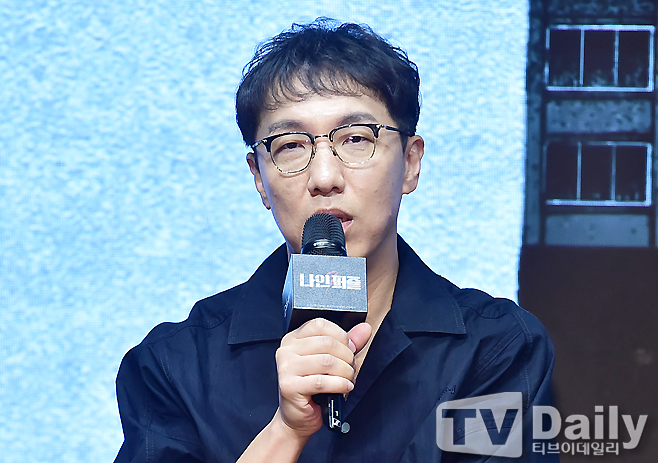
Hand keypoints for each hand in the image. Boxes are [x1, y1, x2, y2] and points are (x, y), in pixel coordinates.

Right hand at [274, 319, 371, 436]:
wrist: (297, 417)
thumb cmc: (312, 388)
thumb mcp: (331, 361)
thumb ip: (347, 344)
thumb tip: (364, 329)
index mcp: (293, 339)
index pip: (320, 325)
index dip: (341, 335)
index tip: (349, 348)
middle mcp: (286, 350)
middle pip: (326, 343)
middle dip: (346, 356)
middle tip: (351, 368)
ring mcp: (286, 368)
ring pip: (327, 361)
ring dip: (345, 372)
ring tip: (348, 379)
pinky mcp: (289, 386)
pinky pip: (322, 382)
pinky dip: (340, 384)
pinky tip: (344, 387)